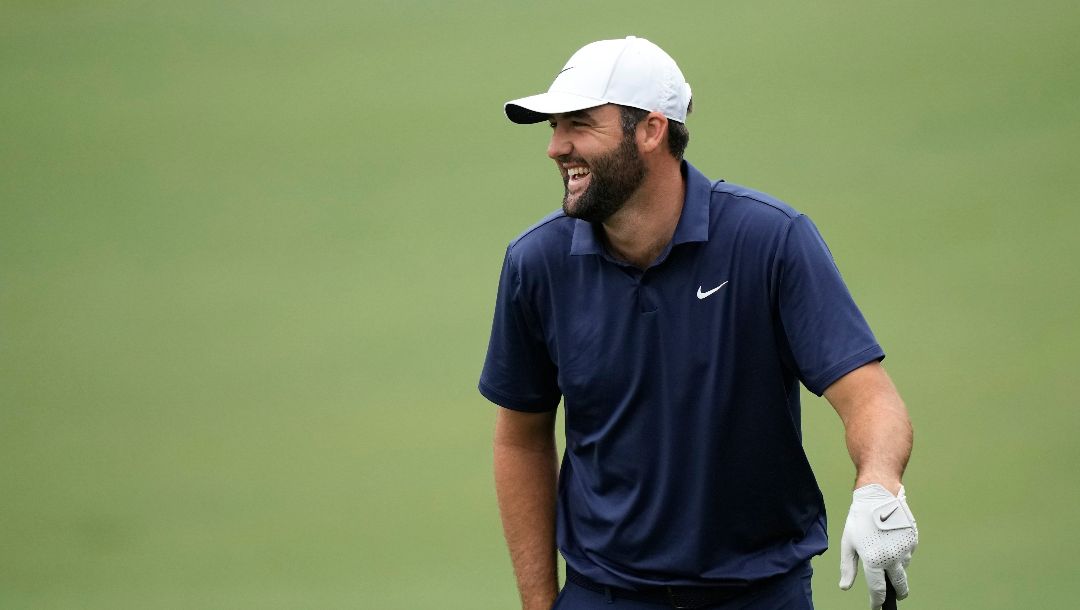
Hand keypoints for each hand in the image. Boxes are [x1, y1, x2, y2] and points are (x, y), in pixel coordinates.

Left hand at [839, 484, 917, 608]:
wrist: (879, 496)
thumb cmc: (859, 519)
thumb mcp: (848, 542)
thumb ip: (847, 567)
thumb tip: (844, 586)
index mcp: (874, 560)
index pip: (878, 589)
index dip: (877, 601)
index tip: (877, 606)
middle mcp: (892, 558)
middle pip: (899, 585)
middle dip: (899, 593)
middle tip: (897, 596)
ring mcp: (905, 550)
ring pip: (903, 568)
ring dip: (897, 568)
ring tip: (885, 552)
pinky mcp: (913, 541)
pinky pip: (908, 554)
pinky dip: (901, 553)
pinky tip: (892, 541)